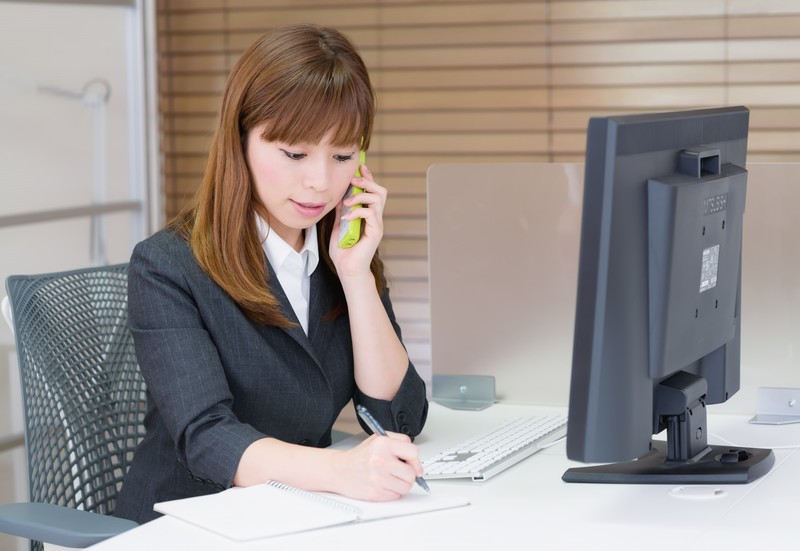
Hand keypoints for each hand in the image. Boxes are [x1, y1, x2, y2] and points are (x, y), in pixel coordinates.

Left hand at [329, 164, 386, 279]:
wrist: (347, 269)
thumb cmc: (343, 251)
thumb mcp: (337, 226)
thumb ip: (341, 212)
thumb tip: (338, 197)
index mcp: (367, 215)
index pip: (372, 191)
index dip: (368, 178)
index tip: (359, 168)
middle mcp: (375, 218)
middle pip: (381, 191)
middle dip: (367, 182)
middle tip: (353, 182)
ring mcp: (377, 224)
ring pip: (378, 198)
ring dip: (361, 196)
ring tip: (347, 202)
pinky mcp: (375, 232)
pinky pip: (371, 214)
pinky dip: (357, 212)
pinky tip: (346, 218)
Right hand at [332, 432, 423, 500]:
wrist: (339, 470)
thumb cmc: (360, 456)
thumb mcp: (378, 439)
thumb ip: (399, 442)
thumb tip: (416, 461)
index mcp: (383, 444)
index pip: (413, 452)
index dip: (416, 461)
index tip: (416, 466)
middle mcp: (380, 460)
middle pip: (411, 474)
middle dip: (408, 475)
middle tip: (399, 472)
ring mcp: (377, 478)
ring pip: (405, 487)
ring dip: (401, 484)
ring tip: (390, 478)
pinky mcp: (375, 493)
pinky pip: (395, 496)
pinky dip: (392, 492)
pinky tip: (382, 484)